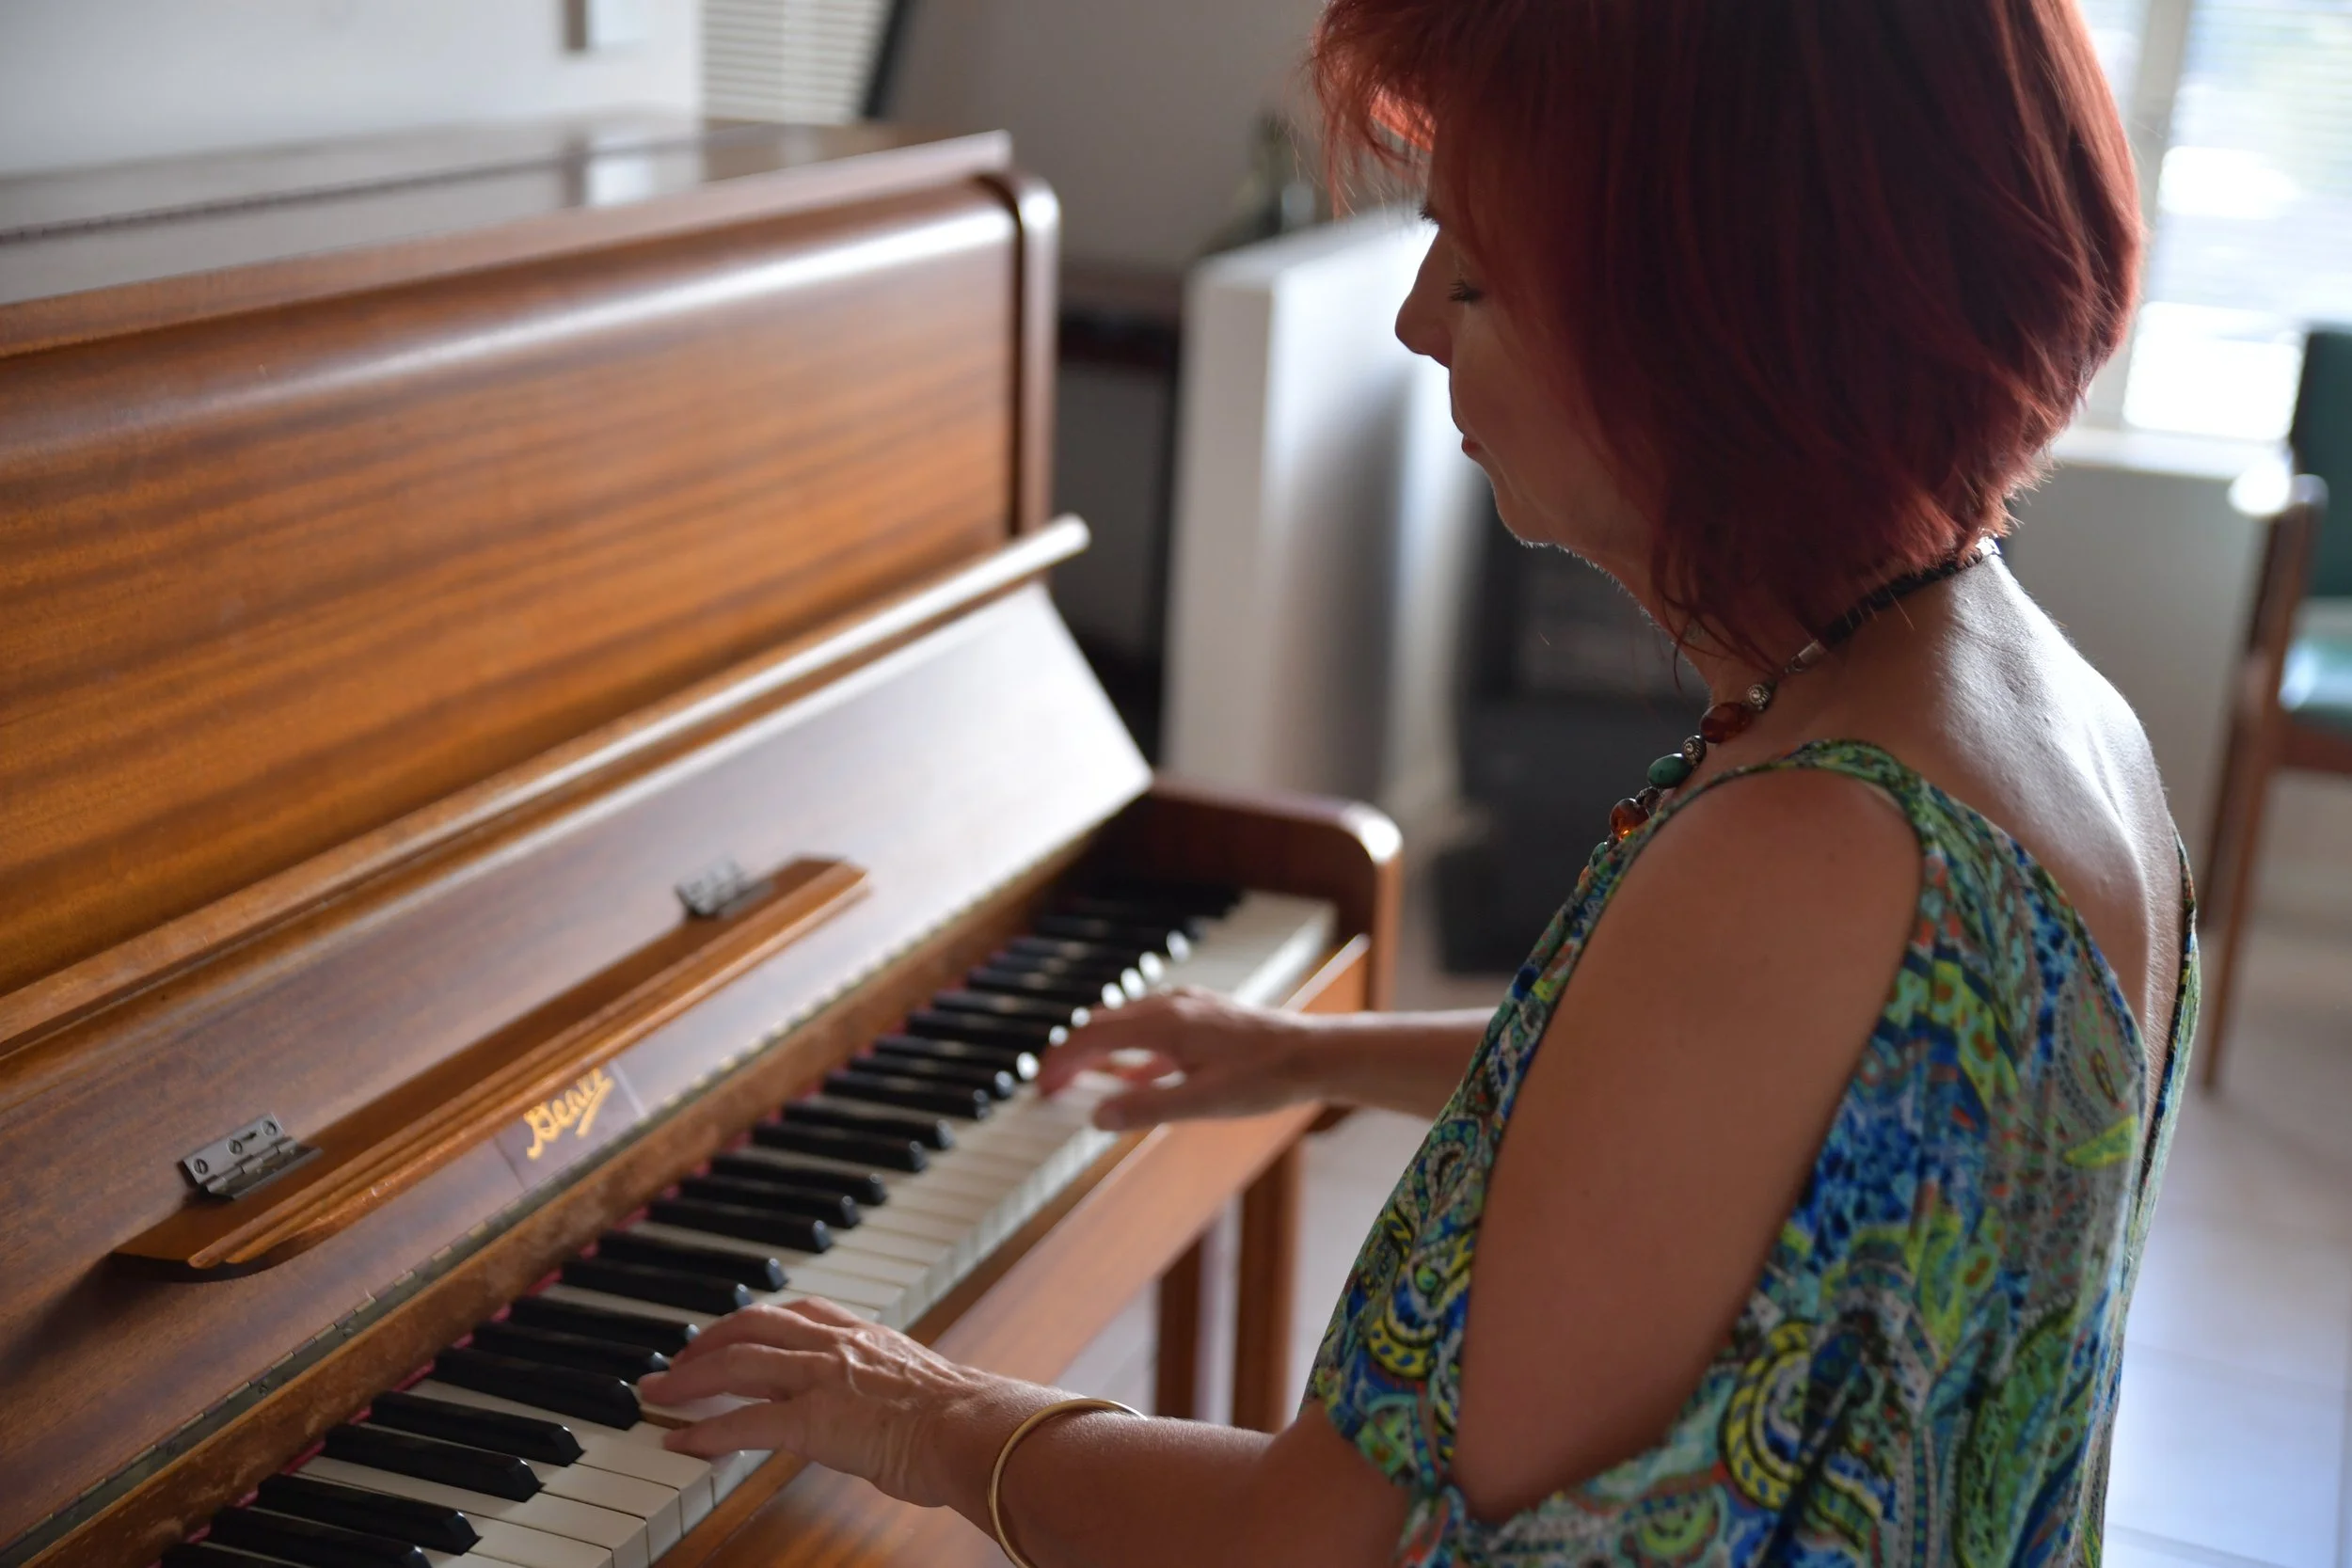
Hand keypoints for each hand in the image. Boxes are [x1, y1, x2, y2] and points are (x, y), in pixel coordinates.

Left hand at [639, 1299, 1035, 1511]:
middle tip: (673, 1363)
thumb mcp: (916, 1382)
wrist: (971, 1427)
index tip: (728, 1333)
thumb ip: (886, 1382)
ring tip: (657, 1395)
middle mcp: (835, 1344)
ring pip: (736, 1364)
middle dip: (704, 1342)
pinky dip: (705, 1432)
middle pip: (750, 1327)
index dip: (750, 1322)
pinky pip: (743, 1422)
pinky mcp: (810, 1420)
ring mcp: (820, 1378)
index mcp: (861, 1333)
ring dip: (688, 1379)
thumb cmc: (961, 1415)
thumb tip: (882, 1405)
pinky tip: (680, 1443)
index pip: (792, 1312)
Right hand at [1039, 988, 1316, 1128]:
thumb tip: (1096, 1117)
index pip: (1092, 1037)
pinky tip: (1139, 1075)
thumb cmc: (1264, 1077)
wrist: (1316, 1054)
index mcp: (1163, 1023)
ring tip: (1084, 1077)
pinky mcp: (1206, 1016)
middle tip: (1051, 1086)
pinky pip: (1155, 1027)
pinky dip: (1133, 1049)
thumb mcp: (1201, 1103)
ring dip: (1101, 1049)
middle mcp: (1171, 1006)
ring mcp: (1190, 1007)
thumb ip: (1146, 1108)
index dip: (1061, 1062)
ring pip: (1128, 1022)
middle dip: (1073, 1053)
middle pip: (1104, 1024)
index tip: (1040, 1086)